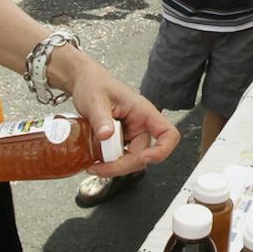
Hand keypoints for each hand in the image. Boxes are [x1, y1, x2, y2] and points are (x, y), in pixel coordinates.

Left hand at [62, 53, 180, 176]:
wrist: (84, 84)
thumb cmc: (94, 84)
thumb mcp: (95, 100)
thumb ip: (100, 118)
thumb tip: (106, 136)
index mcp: (143, 112)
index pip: (168, 133)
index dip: (162, 150)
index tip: (144, 158)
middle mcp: (141, 125)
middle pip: (143, 155)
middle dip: (122, 166)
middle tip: (99, 167)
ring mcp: (131, 134)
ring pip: (130, 160)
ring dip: (113, 167)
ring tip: (94, 164)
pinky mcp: (121, 141)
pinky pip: (120, 158)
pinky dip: (108, 163)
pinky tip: (95, 161)